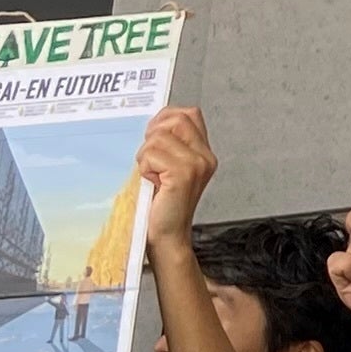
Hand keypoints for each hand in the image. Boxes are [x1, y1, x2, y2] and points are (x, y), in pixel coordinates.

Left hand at [136, 108, 217, 241]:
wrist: (167, 236)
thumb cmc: (163, 206)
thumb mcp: (169, 169)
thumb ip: (170, 145)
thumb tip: (154, 124)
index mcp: (204, 153)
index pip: (189, 114)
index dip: (166, 119)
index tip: (154, 139)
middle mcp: (205, 156)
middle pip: (176, 119)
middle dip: (154, 135)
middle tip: (152, 160)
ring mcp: (196, 164)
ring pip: (159, 136)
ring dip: (146, 155)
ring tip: (153, 175)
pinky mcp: (183, 174)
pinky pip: (152, 154)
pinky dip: (145, 167)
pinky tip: (152, 182)